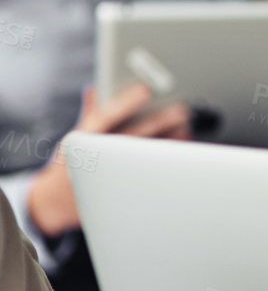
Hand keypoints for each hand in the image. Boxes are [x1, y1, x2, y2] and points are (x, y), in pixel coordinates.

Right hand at [27, 85, 191, 236]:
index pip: (104, 118)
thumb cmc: (74, 161)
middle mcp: (94, 158)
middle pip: (130, 138)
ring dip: (167, 143)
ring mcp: (109, 177)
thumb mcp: (76, 136)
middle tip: (181, 110)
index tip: (146, 89)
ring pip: (142, 159)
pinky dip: (165, 164)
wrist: (60, 203)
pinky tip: (180, 154)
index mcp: (80, 140)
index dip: (125, 103)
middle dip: (157, 123)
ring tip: (185, 129)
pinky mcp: (122, 194)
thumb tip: (96, 87)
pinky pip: (148, 177)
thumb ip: (91, 113)